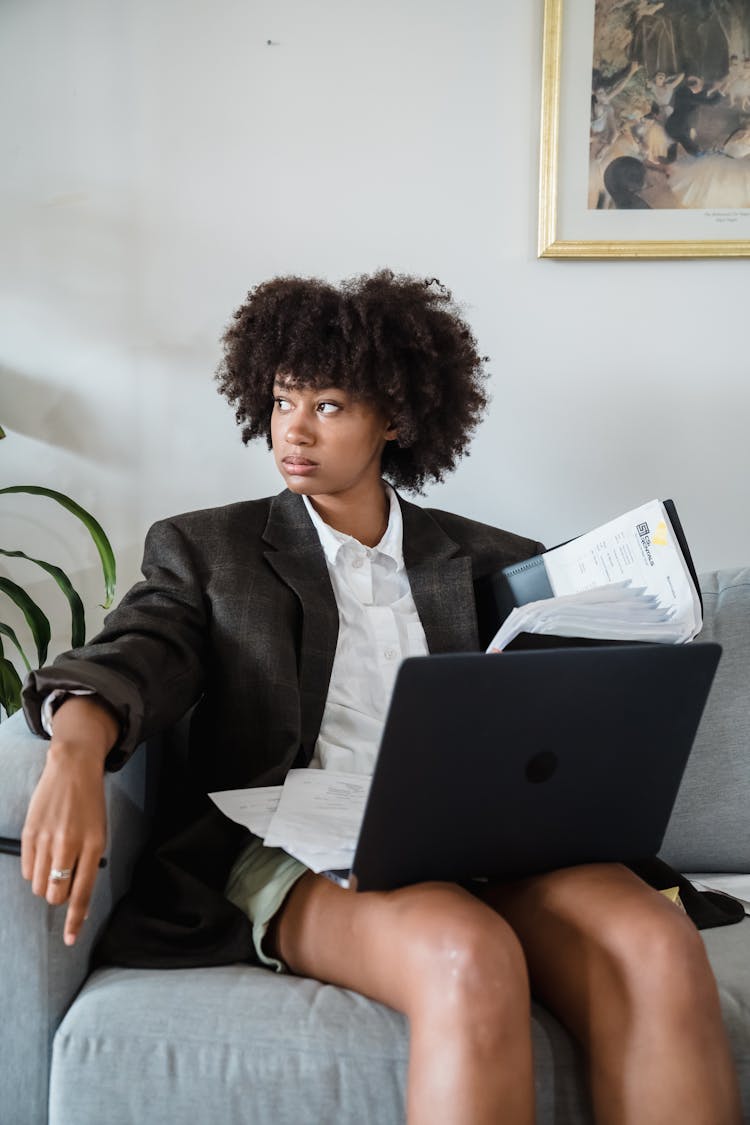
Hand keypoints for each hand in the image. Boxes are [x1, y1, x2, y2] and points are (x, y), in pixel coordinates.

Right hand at [21, 697, 117, 945]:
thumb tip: (77, 899)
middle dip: (59, 897)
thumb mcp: (99, 833)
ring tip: (54, 864)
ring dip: (45, 884)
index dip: (75, 920)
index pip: (83, 893)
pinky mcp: (29, 833)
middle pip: (56, 894)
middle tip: (64, 880)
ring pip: (39, 885)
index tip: (70, 939)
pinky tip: (43, 854)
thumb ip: (88, 865)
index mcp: (93, 845)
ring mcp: (47, 839)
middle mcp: (69, 844)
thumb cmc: (90, 804)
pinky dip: (34, 871)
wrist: (73, 768)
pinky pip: (27, 870)